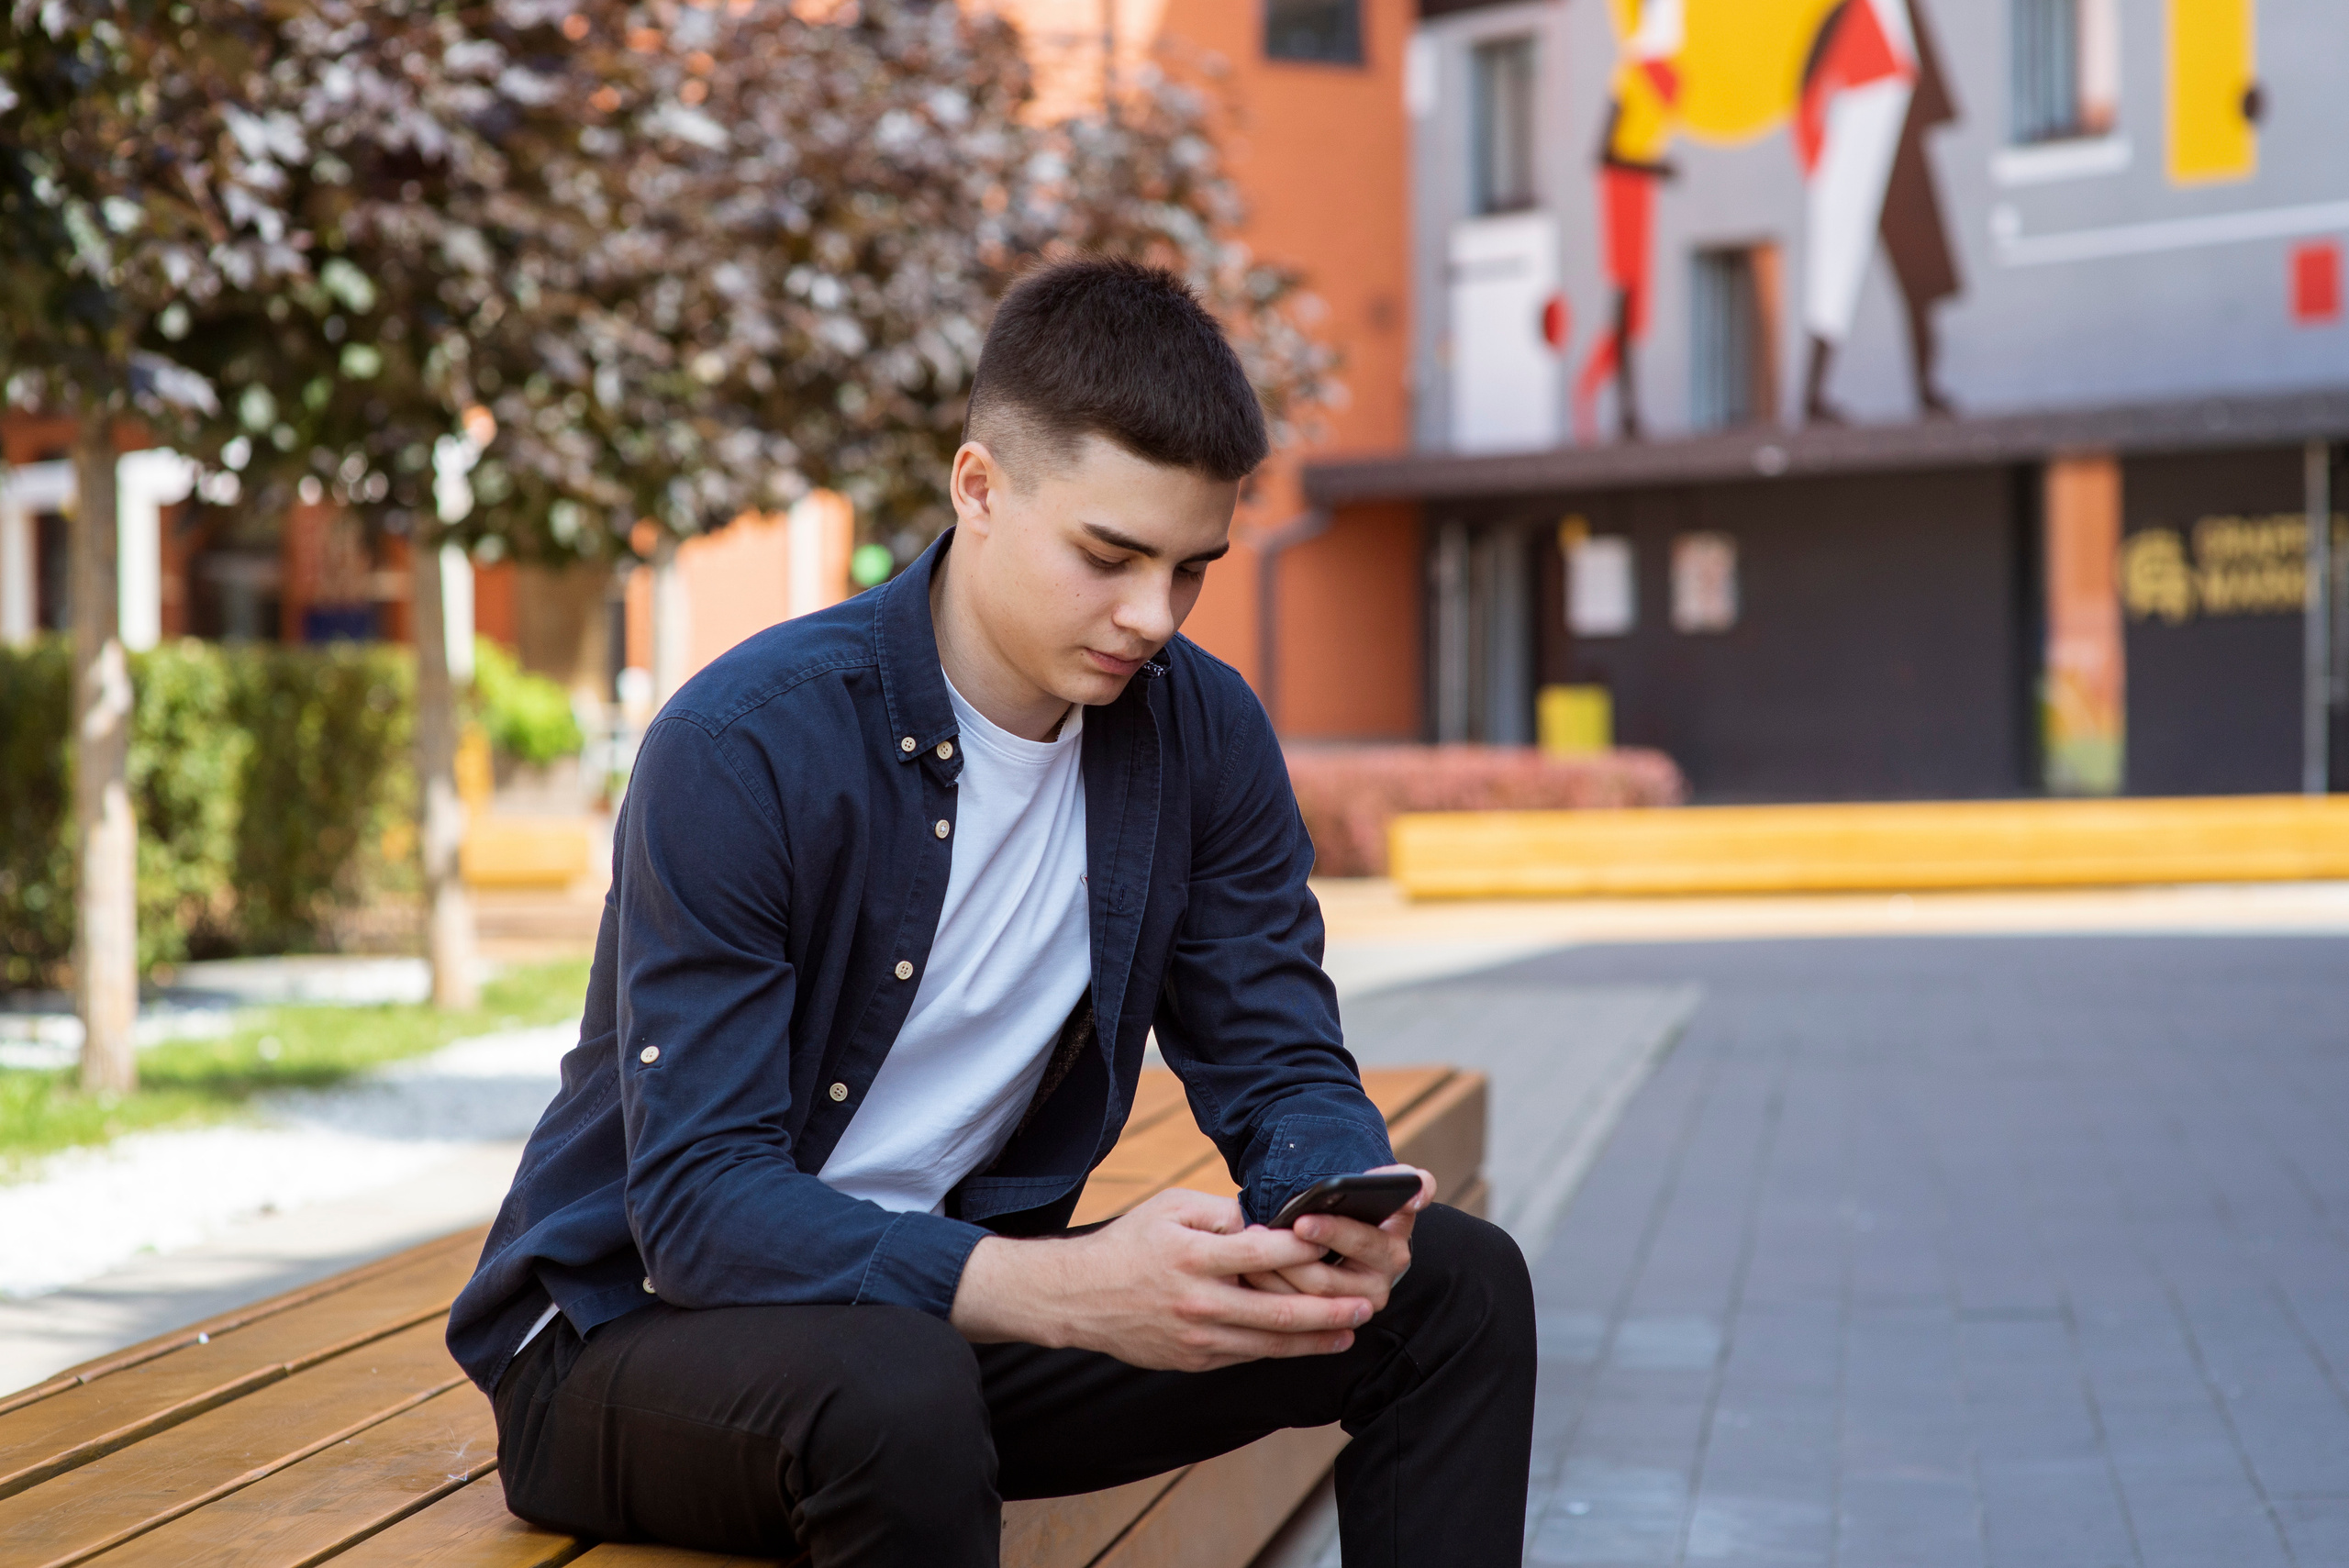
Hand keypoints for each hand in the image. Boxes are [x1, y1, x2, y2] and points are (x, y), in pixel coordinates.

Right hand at [949, 1187, 1374, 1371]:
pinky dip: (1281, 1350)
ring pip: (1268, 1343)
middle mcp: (1198, 1300)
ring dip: (1314, 1338)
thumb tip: (1270, 1221)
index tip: (1338, 1242)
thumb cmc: (1129, 1243)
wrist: (1077, 1297)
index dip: (1303, 1247)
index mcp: (1193, 1255)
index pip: (1261, 1251)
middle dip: (1327, 1310)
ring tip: (1350, 1331)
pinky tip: (1309, 1344)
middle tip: (1365, 1305)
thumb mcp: (1170, 1208)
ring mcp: (1197, 1336)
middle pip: (1276, 1310)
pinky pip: (1247, 1355)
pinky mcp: (1193, 1359)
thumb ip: (1222, 1212)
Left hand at [1243, 1165, 1435, 1313]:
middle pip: (1327, 1279)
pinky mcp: (1330, 1325)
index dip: (1332, 1231)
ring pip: (1307, 1300)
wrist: (1356, 1244)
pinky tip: (1250, 1272)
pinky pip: (1297, 1318)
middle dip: (1291, 1256)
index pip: (1361, 1241)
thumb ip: (1413, 1183)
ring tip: (1250, 1250)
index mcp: (1393, 1250)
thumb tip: (1419, 1194)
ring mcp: (1353, 1312)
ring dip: (1274, 1276)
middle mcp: (1379, 1287)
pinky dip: (1271, 1294)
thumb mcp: (1392, 1192)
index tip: (1301, 1221)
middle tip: (1261, 1236)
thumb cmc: (1367, 1210)